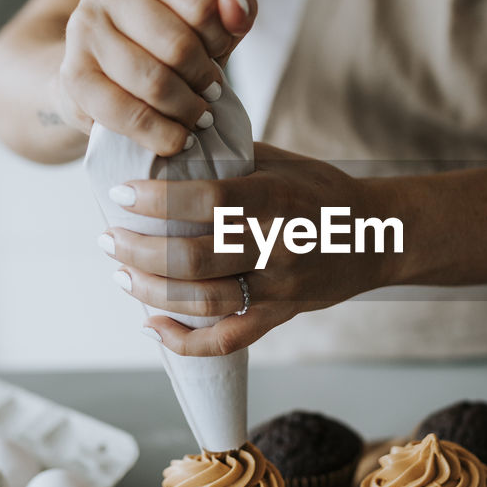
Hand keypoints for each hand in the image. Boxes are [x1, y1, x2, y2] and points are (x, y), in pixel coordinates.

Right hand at [55, 0, 255, 154]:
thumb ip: (233, 11)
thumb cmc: (159, 43)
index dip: (221, 37)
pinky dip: (161, 134)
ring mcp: (83, 29)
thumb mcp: (205, 22)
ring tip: (197, 116)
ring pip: (153, 82)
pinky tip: (178, 139)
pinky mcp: (73, 75)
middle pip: (178, 46)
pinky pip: (126, 114)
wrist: (96, 71)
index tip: (218, 51)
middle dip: (204, 78)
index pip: (201, 1)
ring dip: (186, 109)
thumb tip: (237, 8)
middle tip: (211, 91)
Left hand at [99, 144, 397, 354]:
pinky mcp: (281, 316)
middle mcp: (279, 245)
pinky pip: (226, 341)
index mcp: (277, 199)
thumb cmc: (322, 191)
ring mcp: (281, 287)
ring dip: (150, 290)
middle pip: (195, 257)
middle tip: (108, 239)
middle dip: (139, 251)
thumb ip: (229, 158)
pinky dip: (183, 340)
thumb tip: (164, 145)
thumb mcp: (282, 162)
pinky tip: (152, 325)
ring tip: (121, 274)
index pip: (207, 200)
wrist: (379, 235)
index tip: (120, 195)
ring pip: (203, 300)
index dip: (157, 201)